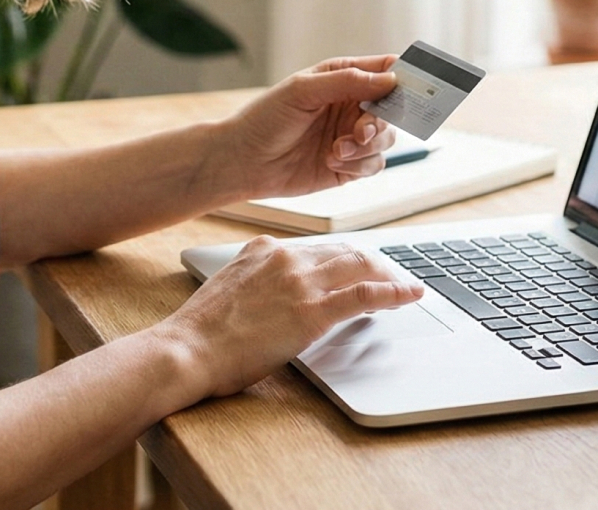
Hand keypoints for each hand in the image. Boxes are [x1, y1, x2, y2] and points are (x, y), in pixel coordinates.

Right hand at [157, 237, 424, 397]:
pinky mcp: (311, 312)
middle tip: (389, 277)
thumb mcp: (228, 290)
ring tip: (404, 287)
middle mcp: (285, 258)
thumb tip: (273, 296)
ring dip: (388, 275)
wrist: (187, 350)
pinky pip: (365, 295)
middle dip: (372, 264)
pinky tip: (411, 295)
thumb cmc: (201, 332)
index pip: (316, 248)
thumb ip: (255, 282)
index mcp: (263, 250)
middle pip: (344, 252)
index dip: (342, 260)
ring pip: (360, 267)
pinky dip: (394, 292)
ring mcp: (300, 283)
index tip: (355, 268)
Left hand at [200, 55, 399, 200]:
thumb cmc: (265, 118)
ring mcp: (351, 136)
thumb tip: (391, 78)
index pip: (387, 70)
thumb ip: (349, 81)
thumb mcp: (303, 90)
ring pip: (387, 139)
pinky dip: (359, 164)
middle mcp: (351, 105)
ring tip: (337, 149)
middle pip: (393, 109)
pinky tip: (333, 160)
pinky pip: (374, 164)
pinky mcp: (349, 165)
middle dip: (380, 122)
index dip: (406, 76)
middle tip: (361, 132)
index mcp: (343, 77)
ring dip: (367, 146)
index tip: (417, 88)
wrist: (243, 161)